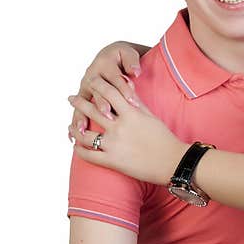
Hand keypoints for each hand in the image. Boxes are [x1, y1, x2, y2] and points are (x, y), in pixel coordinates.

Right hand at [68, 42, 141, 141]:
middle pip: (97, 91)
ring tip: (84, 129)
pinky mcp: (82, 96)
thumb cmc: (123, 57)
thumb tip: (135, 71)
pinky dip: (75, 122)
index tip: (132, 101)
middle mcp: (92, 75)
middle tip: (109, 115)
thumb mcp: (128, 54)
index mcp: (104, 64)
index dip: (124, 89)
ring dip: (84, 115)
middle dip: (102, 103)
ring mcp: (85, 86)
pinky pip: (77, 110)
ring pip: (84, 102)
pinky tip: (72, 135)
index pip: (115, 78)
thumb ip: (132, 62)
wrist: (111, 56)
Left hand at [69, 77, 184, 185]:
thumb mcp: (151, 115)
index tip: (89, 80)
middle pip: (93, 110)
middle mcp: (119, 127)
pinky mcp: (113, 162)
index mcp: (130, 113)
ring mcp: (114, 145)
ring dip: (75, 128)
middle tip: (71, 98)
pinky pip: (90, 155)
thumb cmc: (164, 138)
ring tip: (70, 125)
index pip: (109, 93)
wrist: (173, 162)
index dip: (97, 85)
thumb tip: (126, 86)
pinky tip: (76, 146)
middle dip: (79, 102)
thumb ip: (136, 101)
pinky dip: (79, 150)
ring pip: (85, 135)